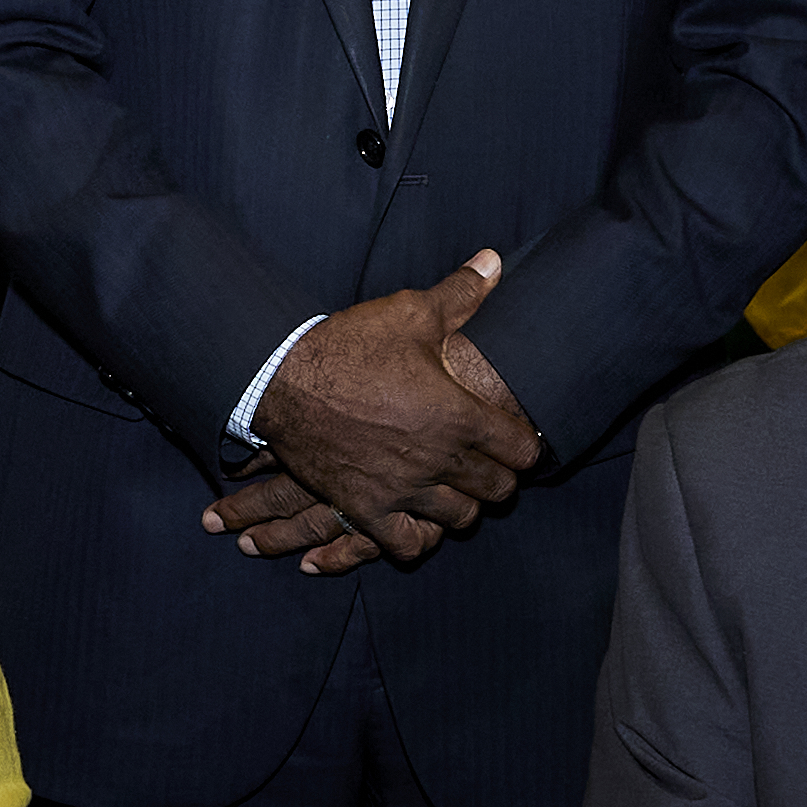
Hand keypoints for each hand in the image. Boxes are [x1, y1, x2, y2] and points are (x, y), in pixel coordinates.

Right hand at [203, 259, 543, 570]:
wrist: (280, 380)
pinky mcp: (367, 508)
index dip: (527, 444)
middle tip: (491, 462)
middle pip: (498, 490)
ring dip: (465, 504)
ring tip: (458, 487)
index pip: (523, 450)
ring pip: (460, 519)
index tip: (518, 437)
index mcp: (458, 416)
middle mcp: (438, 460)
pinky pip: (408, 545)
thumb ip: (461, 294)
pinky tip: (420, 519)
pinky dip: (420, 537)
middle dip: (501, 476)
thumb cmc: (349, 345)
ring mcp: (402, 489)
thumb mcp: (409, 312)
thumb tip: (495, 262)